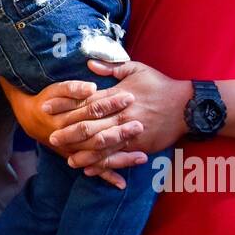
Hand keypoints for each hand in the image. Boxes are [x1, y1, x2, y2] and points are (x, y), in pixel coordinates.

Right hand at [0, 77, 142, 188]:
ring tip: (142, 156)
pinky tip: (122, 184)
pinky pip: (92, 168)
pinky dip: (106, 176)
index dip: (110, 103)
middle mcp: (70, 138)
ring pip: (98, 156)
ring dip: (119, 157)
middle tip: (139, 126)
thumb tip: (92, 88)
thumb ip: (73, 88)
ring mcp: (73, 151)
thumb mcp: (56, 89)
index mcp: (66, 117)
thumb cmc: (48, 100)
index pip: (92, 109)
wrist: (31, 118)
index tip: (129, 97)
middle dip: (120, 132)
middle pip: (98, 135)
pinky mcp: (75, 158)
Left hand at [53, 61, 190, 186]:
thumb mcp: (136, 69)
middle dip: (68, 132)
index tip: (47, 106)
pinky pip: (117, 157)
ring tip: (67, 159)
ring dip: (83, 153)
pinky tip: (90, 169)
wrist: (187, 106)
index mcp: (117, 95)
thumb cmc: (160, 85)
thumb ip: (111, 67)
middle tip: (51, 136)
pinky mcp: (139, 145)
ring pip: (101, 145)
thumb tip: (89, 64)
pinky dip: (103, 164)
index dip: (64, 104)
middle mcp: (120, 115)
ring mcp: (130, 132)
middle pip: (89, 125)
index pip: (84, 100)